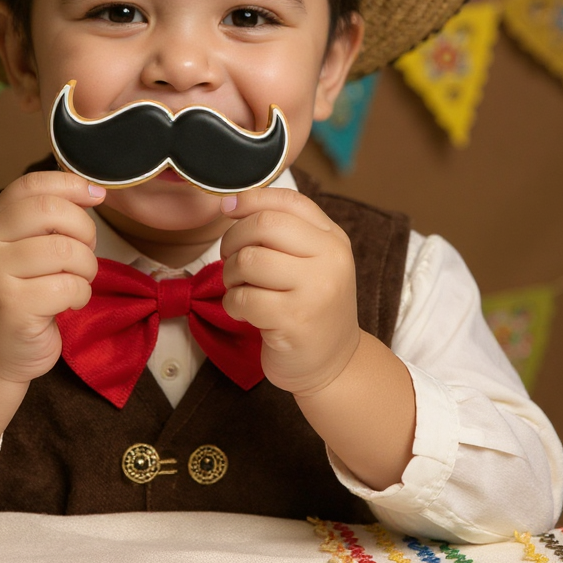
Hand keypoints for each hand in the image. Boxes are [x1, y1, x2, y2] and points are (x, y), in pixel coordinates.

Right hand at [0, 171, 105, 383]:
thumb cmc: (17, 297)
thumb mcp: (21, 250)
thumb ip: (45, 221)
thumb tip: (91, 191)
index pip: (32, 186)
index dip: (71, 185)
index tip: (97, 196)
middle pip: (51, 210)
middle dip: (84, 230)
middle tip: (85, 254)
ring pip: (65, 250)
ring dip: (86, 268)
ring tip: (78, 282)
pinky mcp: (11, 306)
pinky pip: (67, 287)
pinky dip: (80, 295)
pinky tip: (69, 303)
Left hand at [220, 187, 359, 397]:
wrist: (335, 363)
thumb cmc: (311, 308)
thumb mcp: (311, 263)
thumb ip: (283, 231)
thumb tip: (230, 203)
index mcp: (333, 239)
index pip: (289, 200)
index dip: (250, 199)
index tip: (227, 209)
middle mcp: (330, 259)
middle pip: (264, 225)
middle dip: (233, 240)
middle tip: (230, 259)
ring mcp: (316, 290)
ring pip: (249, 261)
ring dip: (231, 275)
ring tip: (240, 288)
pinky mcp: (295, 320)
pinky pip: (244, 298)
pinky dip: (233, 304)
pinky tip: (245, 312)